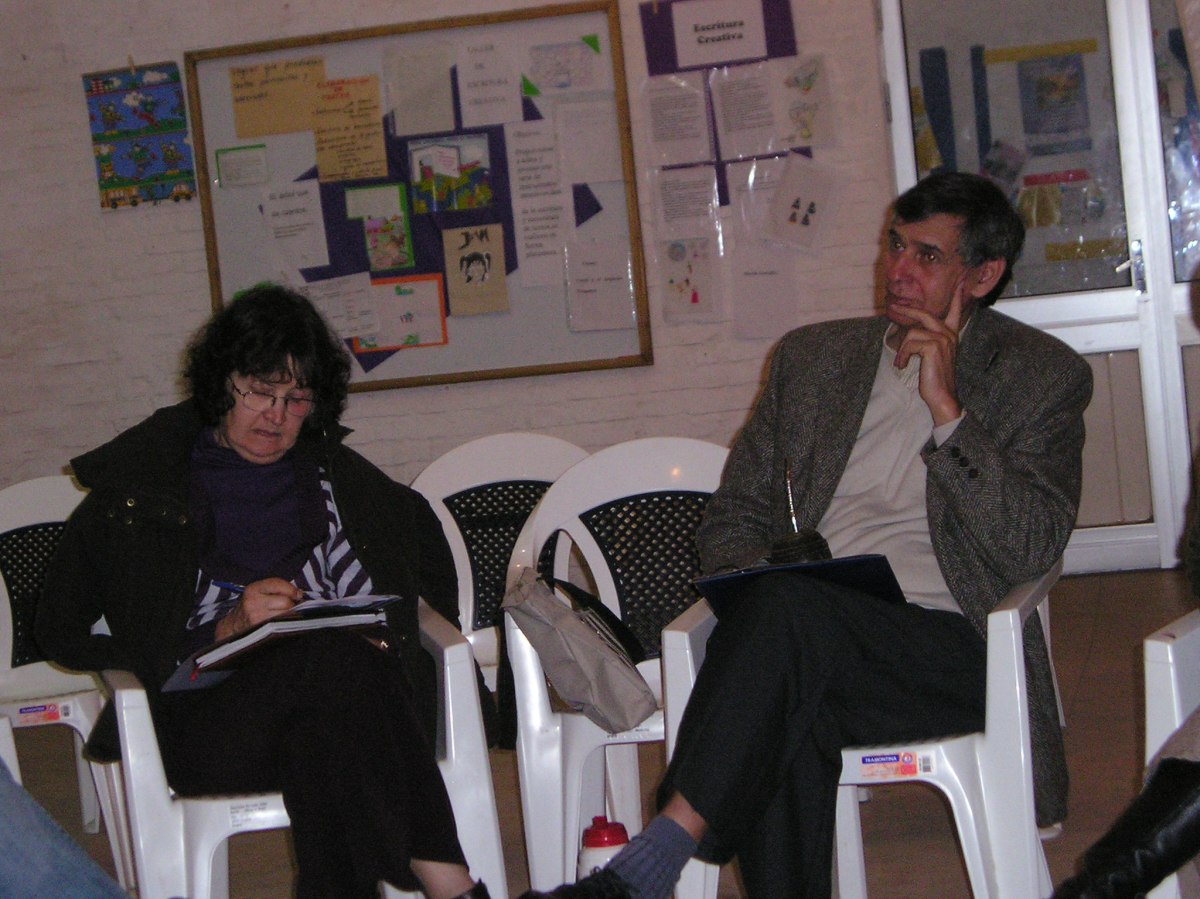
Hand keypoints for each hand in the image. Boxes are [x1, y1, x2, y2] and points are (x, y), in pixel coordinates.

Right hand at [215, 577, 301, 639]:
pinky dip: (285, 623)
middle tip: (289, 607)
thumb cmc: (251, 607)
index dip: (291, 589)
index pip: (278, 584)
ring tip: (284, 615)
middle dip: (291, 604)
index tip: (297, 594)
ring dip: (289, 615)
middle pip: (285, 602)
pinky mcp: (260, 630)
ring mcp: (256, 617)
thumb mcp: (259, 592)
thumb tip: (299, 594)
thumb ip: (277, 588)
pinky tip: (281, 622)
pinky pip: (281, 624)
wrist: (234, 625)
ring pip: (285, 614)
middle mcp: (252, 602)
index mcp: (253, 589)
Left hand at [893, 283, 966, 425]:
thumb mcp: (932, 356)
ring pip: (911, 333)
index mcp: (951, 335)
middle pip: (924, 314)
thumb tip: (912, 332)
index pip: (955, 311)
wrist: (942, 395)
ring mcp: (942, 339)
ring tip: (901, 363)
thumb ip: (927, 341)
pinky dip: (902, 356)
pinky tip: (902, 366)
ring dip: (901, 350)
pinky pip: (909, 343)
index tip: (959, 282)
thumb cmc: (935, 378)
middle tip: (893, 307)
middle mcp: (948, 334)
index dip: (956, 296)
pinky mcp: (933, 347)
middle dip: (907, 310)